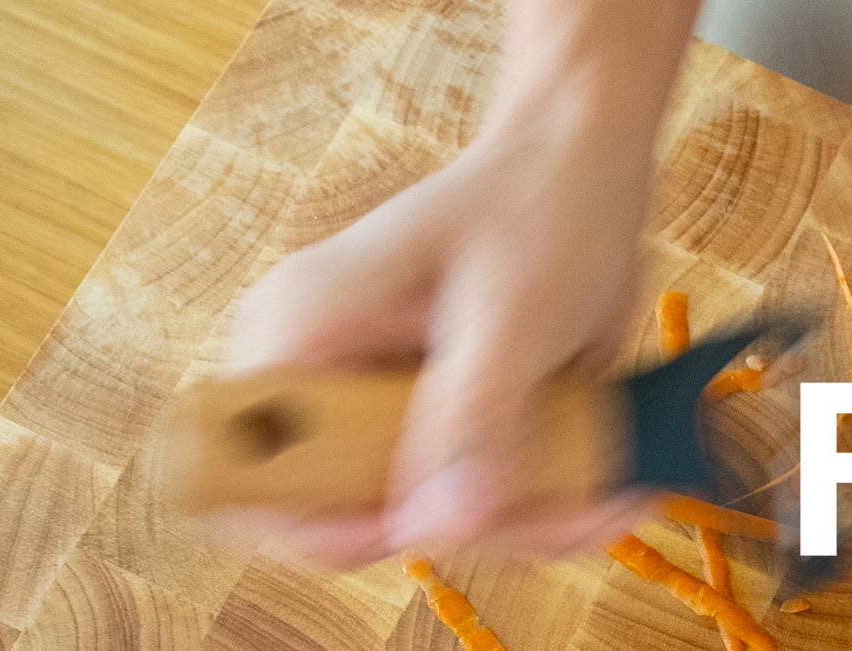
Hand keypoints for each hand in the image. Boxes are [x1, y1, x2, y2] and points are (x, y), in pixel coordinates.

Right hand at [217, 120, 655, 566]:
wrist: (582, 165)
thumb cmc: (539, 206)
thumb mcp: (514, 314)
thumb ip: (475, 418)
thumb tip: (438, 528)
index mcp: (299, 335)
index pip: (243, 473)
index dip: (315, 528)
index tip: (422, 528)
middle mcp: (322, 379)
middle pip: (348, 518)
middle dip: (463, 528)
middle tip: (565, 507)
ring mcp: (379, 408)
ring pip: (424, 520)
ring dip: (519, 523)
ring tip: (609, 489)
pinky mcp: (434, 424)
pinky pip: (467, 498)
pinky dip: (535, 505)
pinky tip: (602, 482)